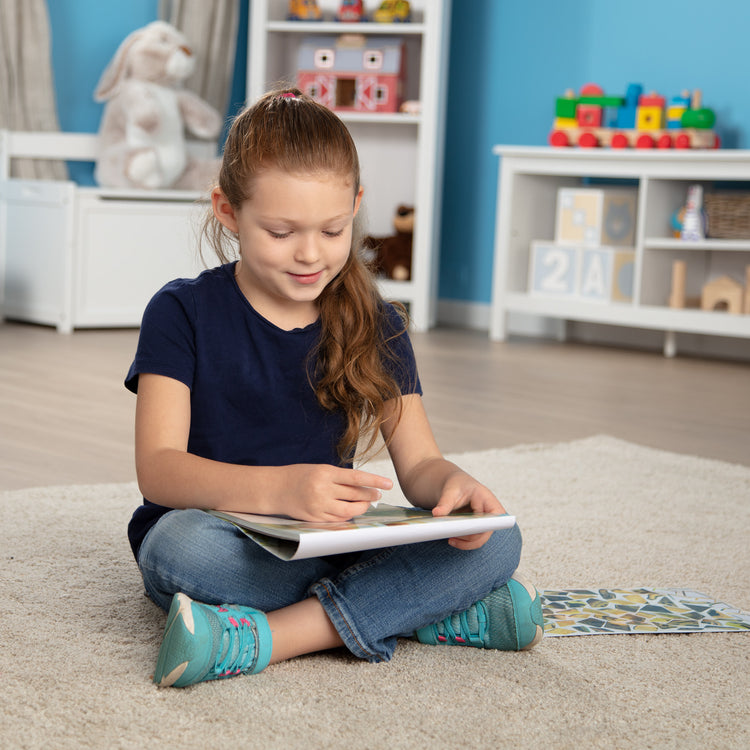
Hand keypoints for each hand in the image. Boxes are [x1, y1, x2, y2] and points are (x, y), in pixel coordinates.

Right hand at [275, 464, 392, 522]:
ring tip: (366, 503)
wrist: (274, 488)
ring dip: (361, 507)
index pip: (357, 478)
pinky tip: (352, 511)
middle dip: (370, 495)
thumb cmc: (299, 476)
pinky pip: (338, 519)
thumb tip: (362, 486)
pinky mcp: (315, 518)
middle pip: (355, 495)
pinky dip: (348, 515)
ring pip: (349, 510)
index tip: (388, 484)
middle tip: (378, 494)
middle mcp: (323, 489)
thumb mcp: (319, 469)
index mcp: (325, 473)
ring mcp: (319, 505)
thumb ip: (339, 478)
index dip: (375, 481)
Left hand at [431, 470, 505, 550]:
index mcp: (488, 499)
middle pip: (485, 531)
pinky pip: (475, 540)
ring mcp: (486, 522)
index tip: (468, 529)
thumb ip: (445, 502)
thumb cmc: (457, 485)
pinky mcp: (479, 529)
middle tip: (452, 537)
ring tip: (451, 540)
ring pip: (480, 539)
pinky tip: (453, 540)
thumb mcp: (450, 491)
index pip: (493, 517)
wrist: (456, 486)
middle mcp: (491, 513)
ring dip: (466, 542)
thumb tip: (437, 514)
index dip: (483, 526)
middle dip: (469, 537)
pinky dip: (464, 542)